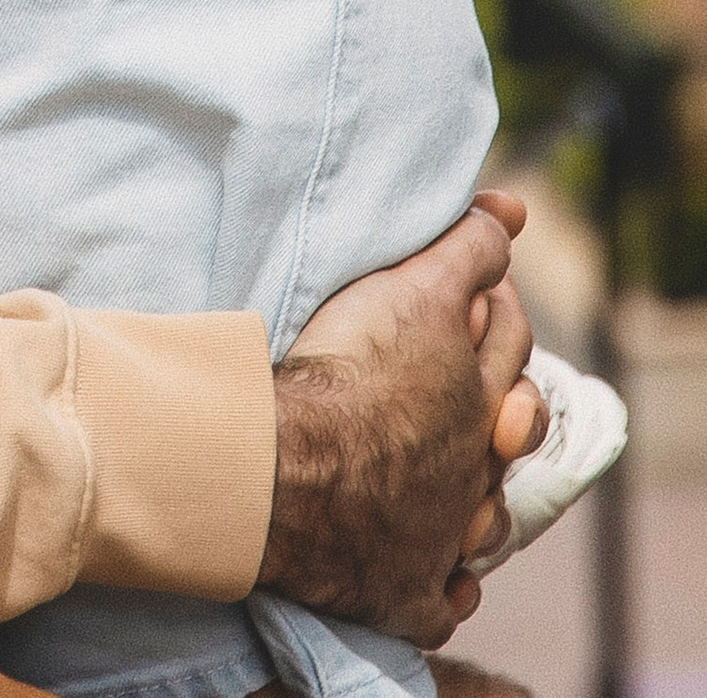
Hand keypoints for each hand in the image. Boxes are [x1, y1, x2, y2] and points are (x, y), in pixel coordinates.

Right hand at [260, 191, 537, 645]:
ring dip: (480, 496)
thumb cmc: (348, 373)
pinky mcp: (403, 589)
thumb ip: (467, 248)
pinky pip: (438, 598)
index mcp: (476, 395)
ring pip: (483, 514)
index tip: (474, 287)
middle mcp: (471, 466)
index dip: (493, 302)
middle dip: (504, 394)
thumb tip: (516, 208)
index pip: (507, 337)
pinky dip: (444, 586)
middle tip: (476, 373)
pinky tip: (445, 577)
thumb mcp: (414, 291)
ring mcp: (442, 533)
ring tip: (468, 483)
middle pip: (508, 424)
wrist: (291, 470)